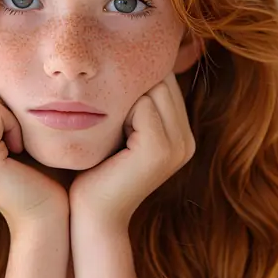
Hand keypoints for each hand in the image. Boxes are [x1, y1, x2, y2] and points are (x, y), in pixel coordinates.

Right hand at [0, 70, 68, 231]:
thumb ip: (0, 99)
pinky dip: (14, 123)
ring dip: (12, 113)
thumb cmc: (43, 170)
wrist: (51, 214)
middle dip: (5, 101)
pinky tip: (20, 150)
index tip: (16, 128)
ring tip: (20, 145)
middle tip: (20, 137)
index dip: (0, 95)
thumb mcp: (16, 127)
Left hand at [68, 72, 195, 227]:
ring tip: (108, 133)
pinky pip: (143, 104)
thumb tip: (123, 62)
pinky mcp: (161, 149)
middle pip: (161, 80)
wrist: (90, 215)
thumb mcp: (118, 134)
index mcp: (181, 136)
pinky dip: (119, 114)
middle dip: (128, 89)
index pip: (164, 80)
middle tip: (105, 123)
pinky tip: (108, 140)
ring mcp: (179, 145)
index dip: (131, 86)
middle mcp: (187, 141)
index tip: (108, 113)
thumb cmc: (94, 172)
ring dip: (122, 101)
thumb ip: (131, 106)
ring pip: (153, 87)